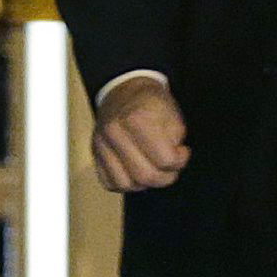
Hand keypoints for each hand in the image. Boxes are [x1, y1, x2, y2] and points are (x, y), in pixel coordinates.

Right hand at [92, 75, 188, 193]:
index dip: (180, 161)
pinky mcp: (94, 154)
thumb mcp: (173, 115)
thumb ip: (175, 141)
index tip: (182, 151)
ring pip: (125, 184)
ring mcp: (101, 145)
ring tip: (153, 170)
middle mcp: (114, 133)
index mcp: (136, 119)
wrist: (123, 92)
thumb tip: (171, 163)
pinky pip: (109, 183)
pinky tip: (136, 173)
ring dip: (144, 183)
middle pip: (144, 176)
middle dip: (165, 177)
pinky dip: (125, 184)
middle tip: (171, 167)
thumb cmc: (152, 104)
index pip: (165, 160)